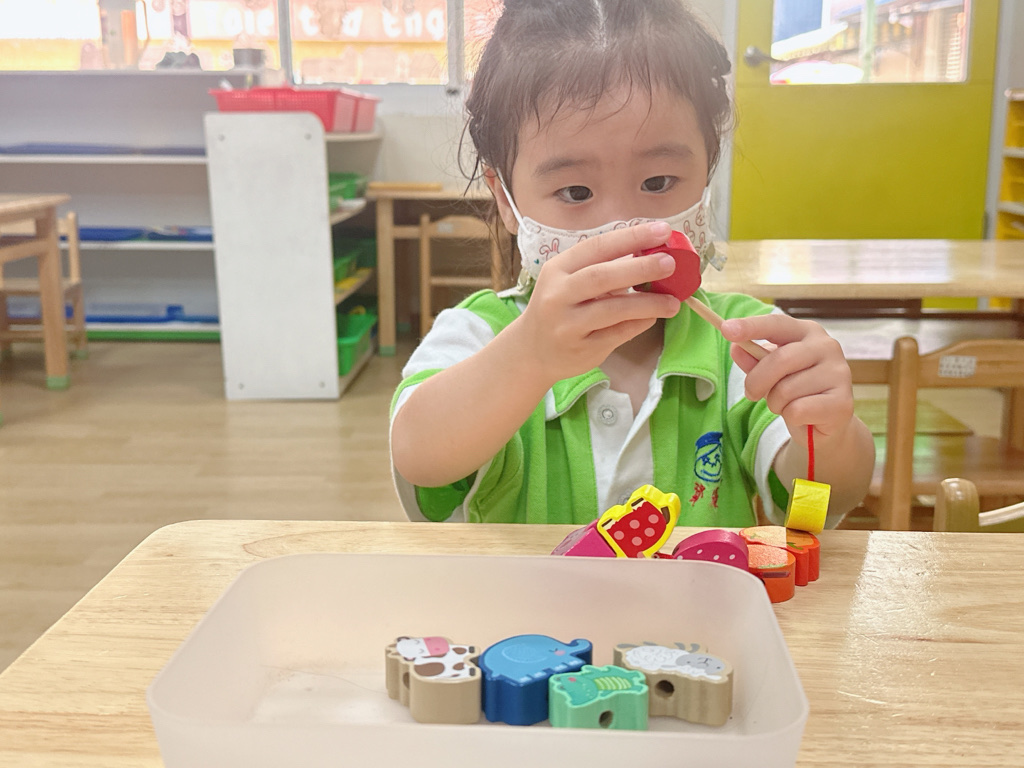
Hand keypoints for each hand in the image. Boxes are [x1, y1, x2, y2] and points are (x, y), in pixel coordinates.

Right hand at [513, 221, 680, 385]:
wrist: (532, 350)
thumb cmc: (560, 307)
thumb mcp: (569, 281)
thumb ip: (603, 268)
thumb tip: (652, 253)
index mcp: (558, 268)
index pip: (597, 247)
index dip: (631, 237)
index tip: (661, 231)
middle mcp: (558, 294)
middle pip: (602, 276)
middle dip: (640, 267)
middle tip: (670, 263)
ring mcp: (567, 324)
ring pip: (613, 309)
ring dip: (648, 303)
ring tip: (673, 301)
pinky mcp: (580, 348)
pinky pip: (616, 334)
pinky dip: (638, 324)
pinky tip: (652, 318)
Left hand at [719, 314, 853, 445]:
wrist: (822, 425)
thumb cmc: (794, 391)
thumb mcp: (768, 374)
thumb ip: (753, 360)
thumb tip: (736, 347)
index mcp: (807, 332)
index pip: (776, 324)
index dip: (751, 326)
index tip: (726, 328)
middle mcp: (827, 346)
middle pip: (779, 360)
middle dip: (756, 381)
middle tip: (751, 394)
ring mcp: (839, 373)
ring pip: (786, 389)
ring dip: (776, 403)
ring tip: (786, 405)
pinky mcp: (843, 402)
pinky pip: (798, 410)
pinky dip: (791, 417)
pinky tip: (802, 416)